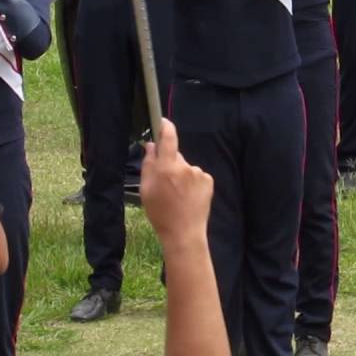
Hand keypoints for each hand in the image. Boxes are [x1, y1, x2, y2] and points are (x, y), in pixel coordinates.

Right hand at [140, 119, 212, 249]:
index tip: (163, 122)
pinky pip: (197, 175)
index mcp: (167, 167)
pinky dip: (192, 182)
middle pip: (176, 155)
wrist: (184, 233)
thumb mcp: (146, 189)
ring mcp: (199, 173)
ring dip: (182, 175)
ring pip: (186, 167)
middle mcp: (185, 166)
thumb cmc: (161, 213)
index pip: (169, 138)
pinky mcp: (209, 181)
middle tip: (165, 182)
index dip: (166, 127)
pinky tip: (189, 197)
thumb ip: (148, 164)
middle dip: (170, 163)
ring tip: (178, 195)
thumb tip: (151, 145)